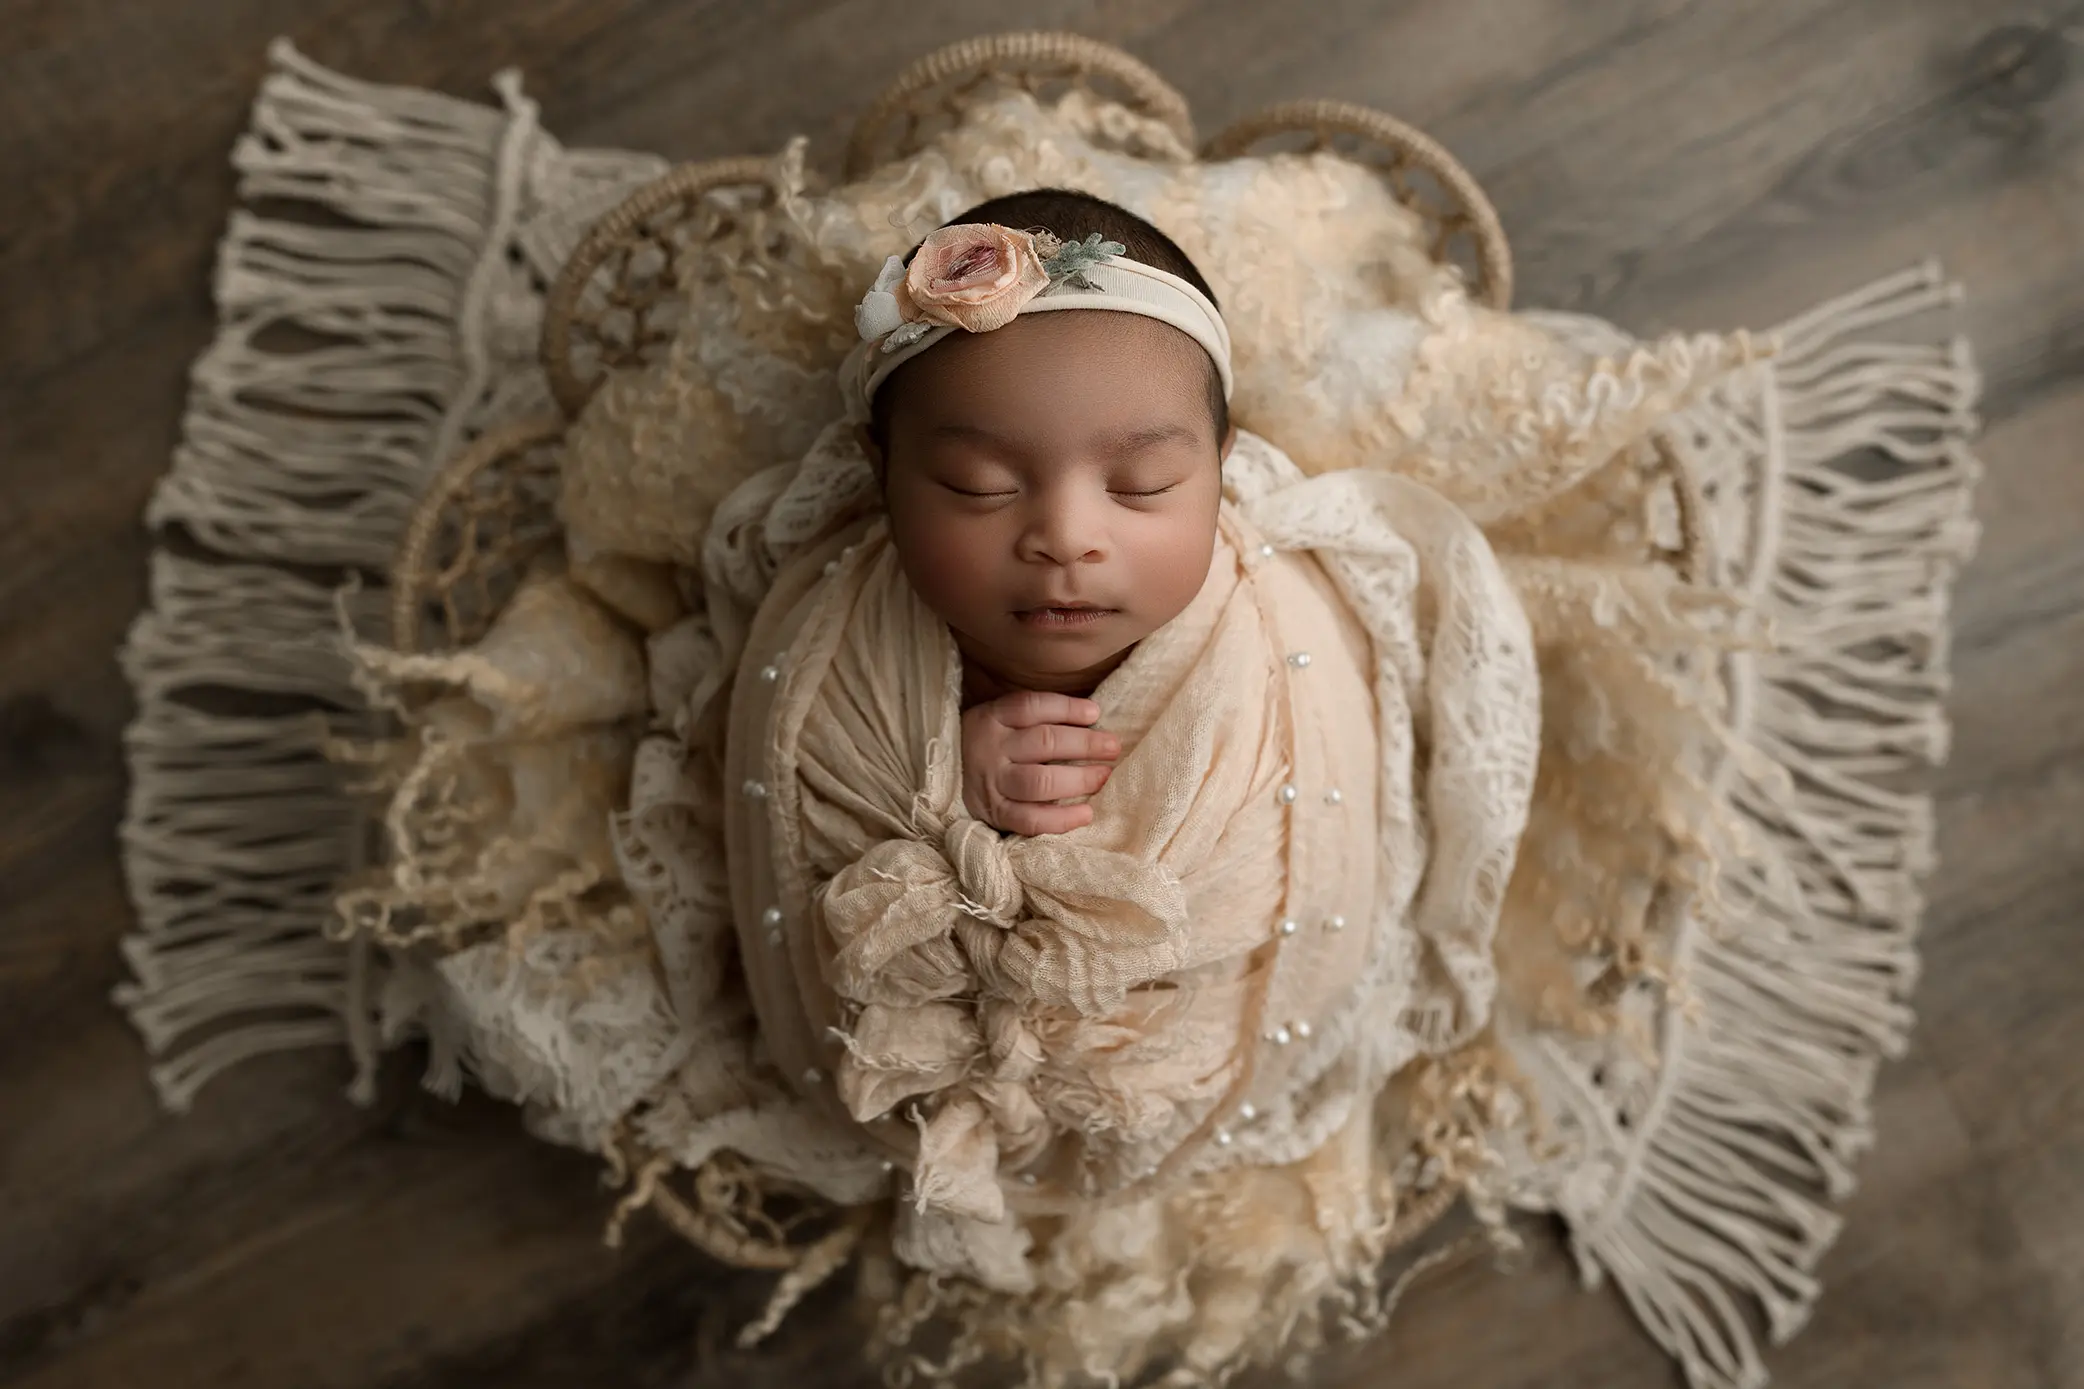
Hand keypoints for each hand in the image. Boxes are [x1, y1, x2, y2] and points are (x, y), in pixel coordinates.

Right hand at [961, 691, 1120, 835]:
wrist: (938, 776)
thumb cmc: (986, 745)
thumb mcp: (998, 720)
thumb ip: (1033, 716)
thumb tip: (1091, 717)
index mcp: (991, 717)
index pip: (1031, 706)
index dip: (1067, 708)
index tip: (1096, 713)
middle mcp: (990, 748)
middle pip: (1044, 742)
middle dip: (1086, 744)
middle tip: (1113, 747)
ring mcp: (991, 783)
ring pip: (1040, 781)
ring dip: (1079, 779)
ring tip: (1103, 776)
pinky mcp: (994, 814)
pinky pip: (1030, 819)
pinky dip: (1062, 819)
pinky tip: (1086, 813)